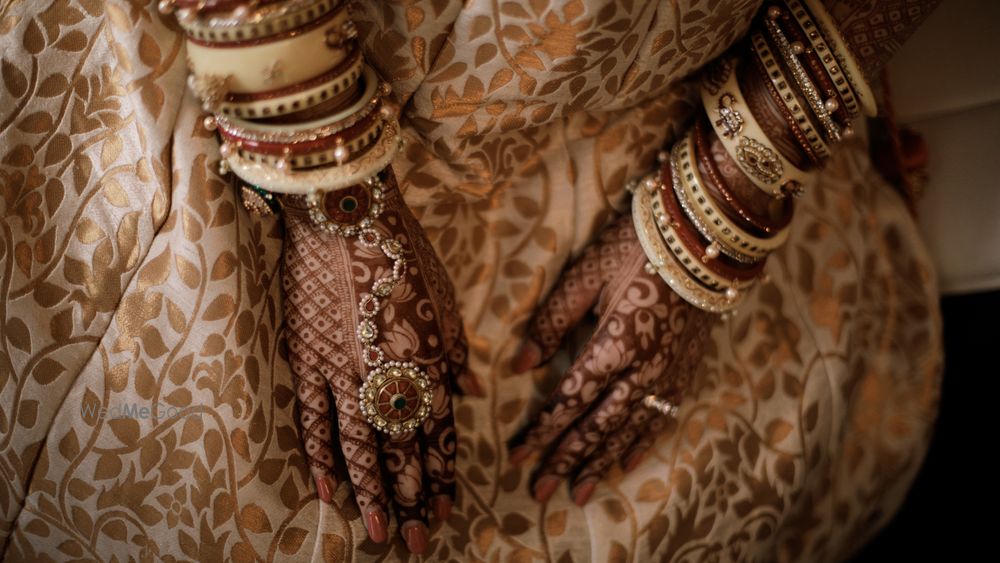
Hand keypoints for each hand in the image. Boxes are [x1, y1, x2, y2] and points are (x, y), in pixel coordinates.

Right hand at [281, 171, 481, 553]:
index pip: (439, 434)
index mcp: (430, 363)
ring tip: (378, 535)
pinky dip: (320, 460)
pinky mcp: (308, 363)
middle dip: (413, 502)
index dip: (442, 474)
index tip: (447, 509)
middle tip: (418, 543)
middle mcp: (391, 378)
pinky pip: (313, 423)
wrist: (346, 218)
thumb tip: (470, 395)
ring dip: (371, 496)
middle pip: (404, 453)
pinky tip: (327, 494)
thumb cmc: (403, 254)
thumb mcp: (445, 302)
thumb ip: (457, 355)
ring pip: (360, 449)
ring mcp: (346, 376)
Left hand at [508, 212, 714, 505]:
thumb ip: (552, 321)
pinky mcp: (687, 370)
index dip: (542, 430)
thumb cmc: (637, 245)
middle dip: (566, 460)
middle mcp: (644, 370)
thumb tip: (519, 365)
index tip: (517, 456)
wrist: (706, 237)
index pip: (570, 399)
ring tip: (579, 493)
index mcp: (615, 344)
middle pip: (597, 426)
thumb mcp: (586, 275)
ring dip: (601, 464)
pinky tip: (625, 463)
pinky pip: (662, 418)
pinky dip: (641, 443)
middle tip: (539, 491)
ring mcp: (669, 374)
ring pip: (629, 430)